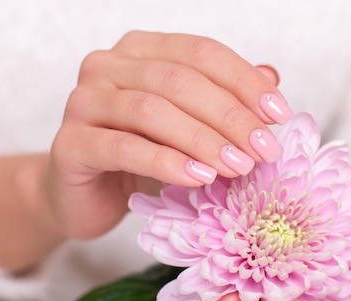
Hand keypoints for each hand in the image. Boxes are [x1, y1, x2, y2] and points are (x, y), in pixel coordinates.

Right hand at [0, 32, 287, 273]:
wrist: (86, 198)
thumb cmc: (141, 160)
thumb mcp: (189, 129)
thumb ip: (224, 101)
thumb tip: (271, 78)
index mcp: (140, 51)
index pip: (201, 53)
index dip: (245, 81)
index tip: (280, 114)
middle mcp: (107, 67)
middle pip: (179, 80)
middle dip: (230, 116)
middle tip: (265, 150)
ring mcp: (83, 102)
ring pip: (152, 111)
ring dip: (203, 140)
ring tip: (239, 167)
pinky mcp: (70, 144)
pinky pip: (124, 148)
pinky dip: (167, 163)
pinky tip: (199, 179)